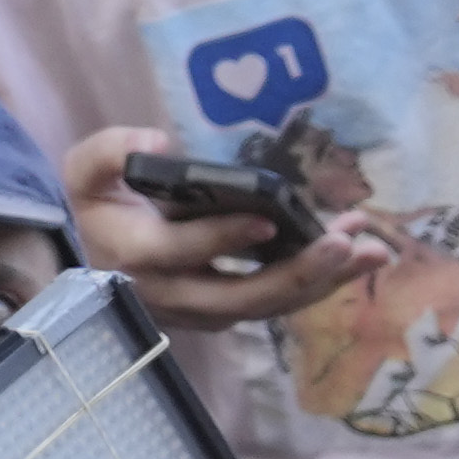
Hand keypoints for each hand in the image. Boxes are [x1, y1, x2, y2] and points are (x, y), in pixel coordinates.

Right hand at [67, 127, 380, 326]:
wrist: (99, 258)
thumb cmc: (99, 207)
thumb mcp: (85, 172)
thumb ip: (109, 152)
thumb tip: (157, 143)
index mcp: (139, 255)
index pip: (185, 250)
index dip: (224, 238)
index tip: (268, 221)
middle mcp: (178, 295)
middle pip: (246, 295)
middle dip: (301, 272)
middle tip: (349, 245)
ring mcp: (208, 313)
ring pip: (272, 305)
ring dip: (326, 280)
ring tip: (373, 250)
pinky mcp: (232, 315)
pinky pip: (279, 302)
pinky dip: (320, 280)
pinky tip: (357, 254)